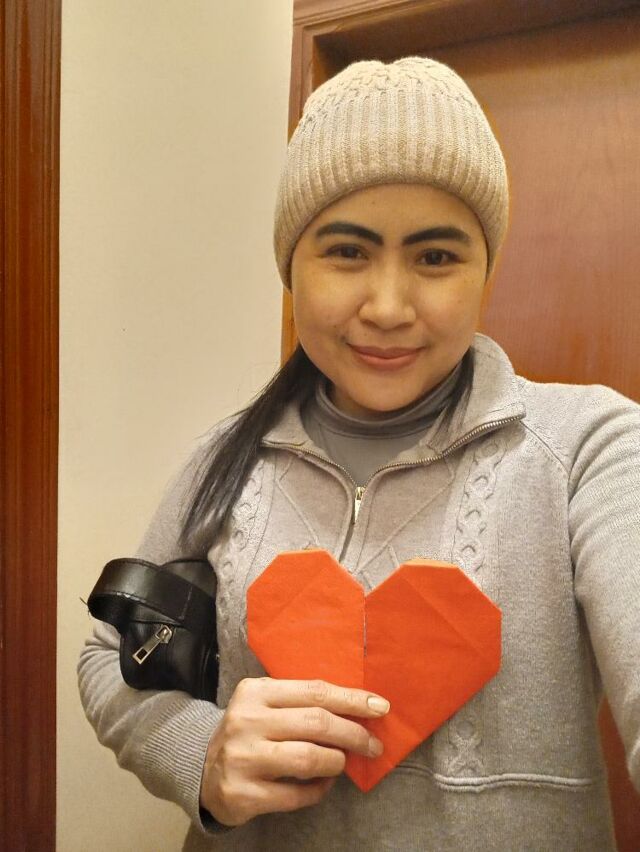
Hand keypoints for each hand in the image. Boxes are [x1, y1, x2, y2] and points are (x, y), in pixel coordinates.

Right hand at [200, 677, 389, 825]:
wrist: (201, 768)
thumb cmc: (249, 731)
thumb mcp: (266, 704)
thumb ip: (302, 703)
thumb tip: (358, 710)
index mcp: (256, 692)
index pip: (314, 691)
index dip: (352, 700)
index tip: (380, 707)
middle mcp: (247, 721)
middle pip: (316, 723)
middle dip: (353, 733)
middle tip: (373, 744)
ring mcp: (243, 758)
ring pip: (308, 759)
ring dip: (336, 762)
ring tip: (343, 763)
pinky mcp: (243, 794)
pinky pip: (296, 795)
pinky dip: (318, 791)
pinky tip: (322, 784)